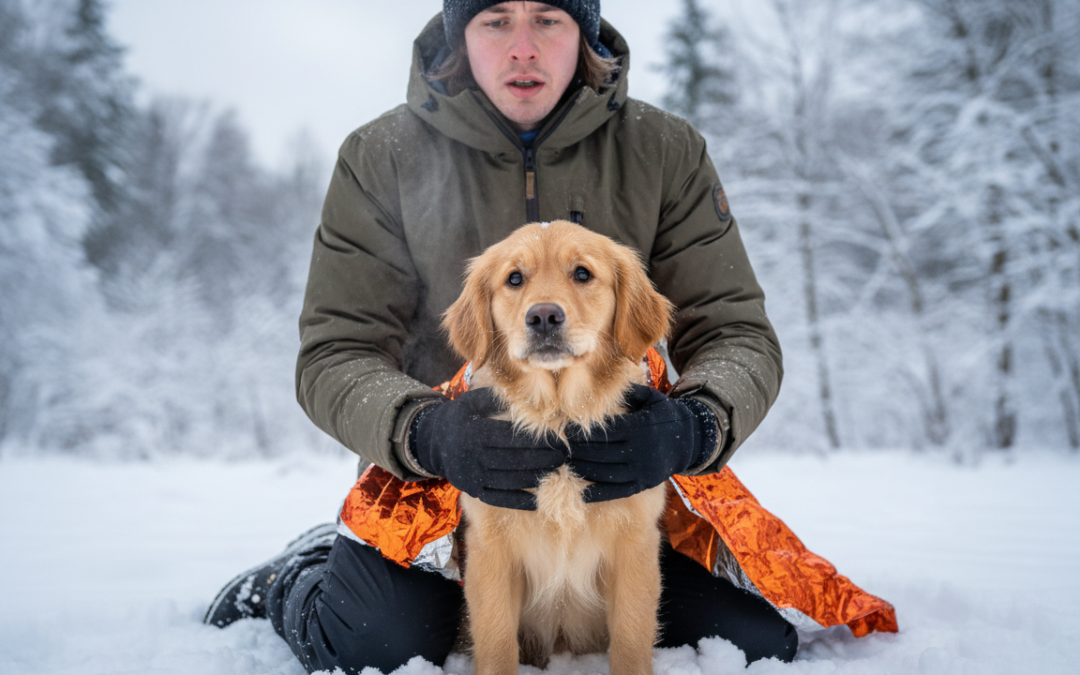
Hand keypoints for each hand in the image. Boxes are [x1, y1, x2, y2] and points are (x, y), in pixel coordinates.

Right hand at [411, 388, 565, 509]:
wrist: (432, 443)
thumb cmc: (459, 417)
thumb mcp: (471, 402)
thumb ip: (495, 398)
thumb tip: (525, 394)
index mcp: (474, 433)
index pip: (512, 438)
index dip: (537, 440)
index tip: (558, 438)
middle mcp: (473, 457)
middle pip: (515, 460)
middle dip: (543, 459)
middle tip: (564, 455)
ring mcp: (473, 477)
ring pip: (511, 480)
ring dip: (537, 477)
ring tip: (558, 471)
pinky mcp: (474, 491)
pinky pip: (502, 498)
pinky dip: (522, 500)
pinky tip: (540, 497)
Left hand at [566, 385, 717, 502]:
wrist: (691, 441)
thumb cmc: (664, 415)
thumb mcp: (650, 398)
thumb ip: (628, 392)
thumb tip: (602, 382)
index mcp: (642, 427)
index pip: (605, 432)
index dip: (583, 432)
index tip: (566, 430)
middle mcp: (642, 451)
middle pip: (601, 453)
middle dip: (577, 450)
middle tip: (558, 447)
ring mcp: (642, 471)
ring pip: (605, 472)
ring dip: (582, 469)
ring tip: (564, 463)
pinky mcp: (643, 485)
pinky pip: (615, 491)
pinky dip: (596, 492)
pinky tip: (579, 490)